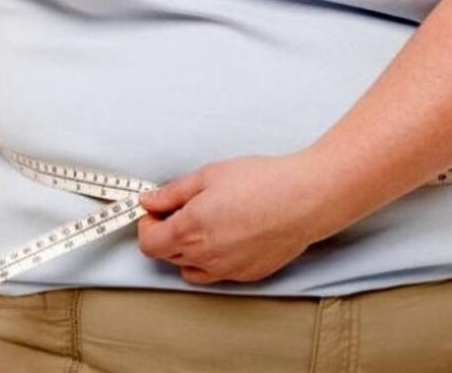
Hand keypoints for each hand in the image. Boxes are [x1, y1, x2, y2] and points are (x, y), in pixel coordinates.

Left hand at [137, 150, 331, 283]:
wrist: (305, 199)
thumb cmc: (261, 182)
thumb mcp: (208, 176)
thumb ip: (172, 193)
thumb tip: (149, 201)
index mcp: (189, 230)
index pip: (148, 243)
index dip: (146, 225)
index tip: (156, 211)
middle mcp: (204, 257)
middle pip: (166, 256)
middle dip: (166, 233)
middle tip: (182, 210)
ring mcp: (226, 270)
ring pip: (190, 268)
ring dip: (187, 250)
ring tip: (206, 224)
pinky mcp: (247, 276)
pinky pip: (216, 273)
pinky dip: (212, 259)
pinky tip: (229, 235)